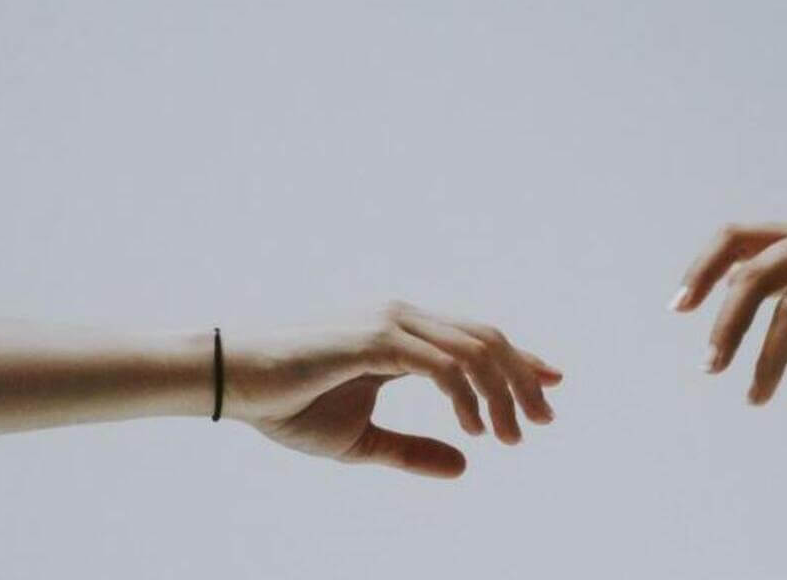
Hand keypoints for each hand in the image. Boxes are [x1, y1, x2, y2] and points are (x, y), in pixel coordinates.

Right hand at [223, 301, 561, 477]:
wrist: (233, 384)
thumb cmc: (288, 405)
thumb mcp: (362, 441)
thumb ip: (413, 450)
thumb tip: (465, 467)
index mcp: (405, 336)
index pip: (478, 341)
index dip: (522, 361)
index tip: (553, 388)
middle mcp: (406, 320)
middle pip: (489, 339)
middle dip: (524, 380)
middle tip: (542, 423)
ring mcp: (393, 324)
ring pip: (474, 349)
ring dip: (502, 393)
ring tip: (511, 436)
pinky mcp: (376, 338)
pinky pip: (442, 365)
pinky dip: (466, 396)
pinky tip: (473, 429)